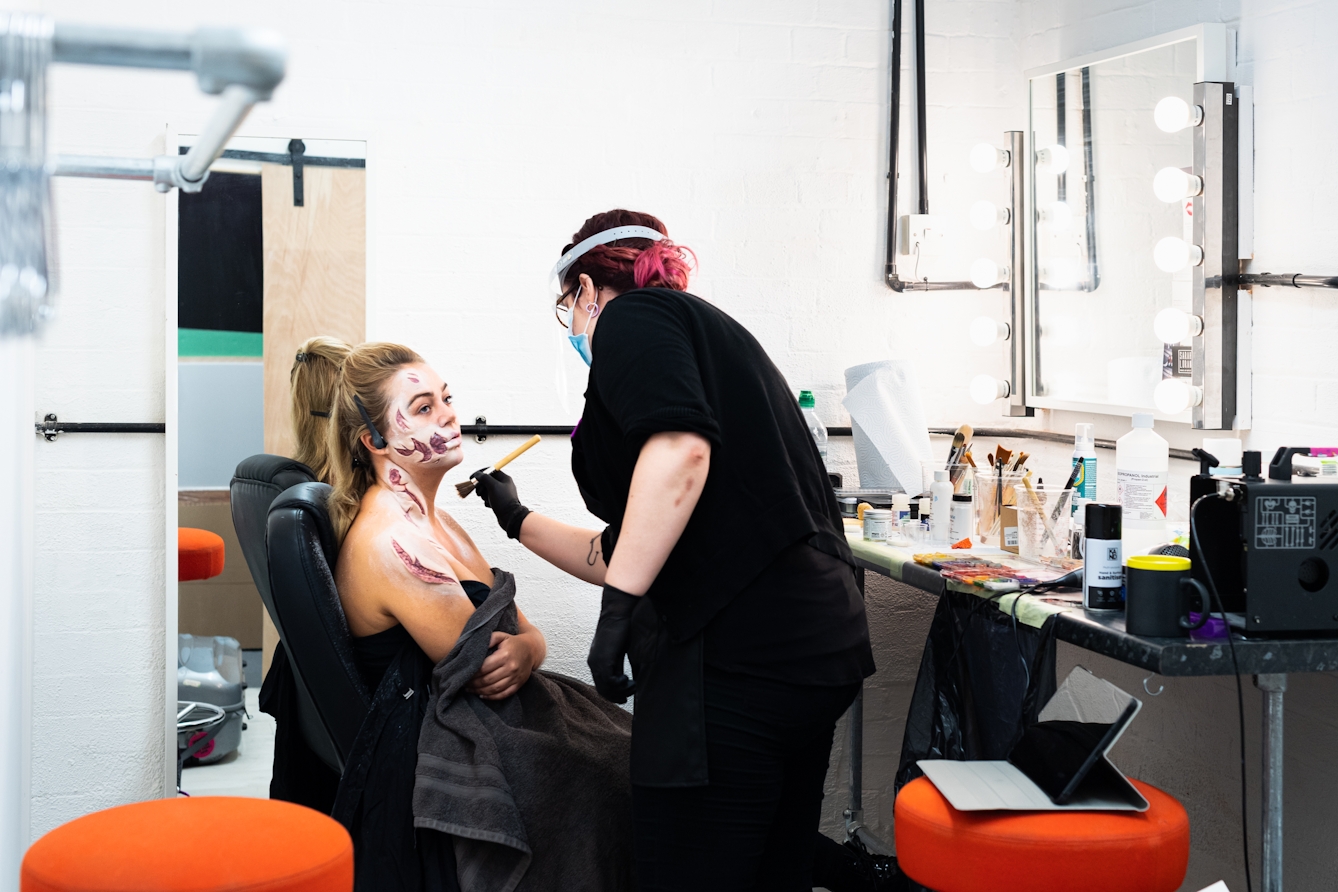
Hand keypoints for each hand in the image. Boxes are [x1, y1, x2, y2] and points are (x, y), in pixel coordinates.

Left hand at [466, 631, 535, 699]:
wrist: (531, 650)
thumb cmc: (512, 643)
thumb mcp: (501, 636)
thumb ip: (488, 639)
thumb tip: (475, 645)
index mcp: (505, 655)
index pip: (483, 668)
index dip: (472, 673)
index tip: (463, 674)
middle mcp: (511, 667)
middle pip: (487, 680)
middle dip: (473, 684)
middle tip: (464, 683)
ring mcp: (515, 678)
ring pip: (494, 689)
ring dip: (480, 691)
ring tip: (470, 690)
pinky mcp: (518, 685)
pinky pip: (503, 694)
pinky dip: (492, 697)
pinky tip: (482, 695)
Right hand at [470, 469, 529, 538]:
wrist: (510, 517)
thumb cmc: (503, 501)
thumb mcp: (493, 486)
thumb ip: (484, 478)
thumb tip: (478, 474)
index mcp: (505, 479)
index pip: (490, 471)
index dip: (480, 473)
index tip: (472, 477)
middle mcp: (504, 485)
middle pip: (487, 481)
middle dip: (481, 486)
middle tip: (478, 492)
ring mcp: (501, 494)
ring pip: (487, 490)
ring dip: (484, 495)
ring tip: (486, 499)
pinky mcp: (499, 502)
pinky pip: (489, 499)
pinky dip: (487, 501)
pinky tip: (490, 505)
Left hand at [587, 584, 637, 702]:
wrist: (617, 614)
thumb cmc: (619, 630)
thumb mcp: (617, 651)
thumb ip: (616, 665)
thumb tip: (621, 679)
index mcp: (595, 661)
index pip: (600, 685)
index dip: (612, 694)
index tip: (624, 696)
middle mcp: (593, 663)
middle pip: (602, 690)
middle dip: (617, 696)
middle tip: (630, 694)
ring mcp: (597, 662)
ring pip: (606, 687)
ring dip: (621, 691)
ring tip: (633, 686)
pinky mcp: (604, 660)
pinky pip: (610, 681)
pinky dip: (621, 685)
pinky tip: (629, 680)